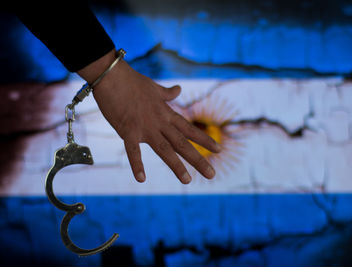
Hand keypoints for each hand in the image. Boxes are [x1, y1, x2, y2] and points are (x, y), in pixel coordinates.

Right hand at [77, 49, 221, 183]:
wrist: (112, 75)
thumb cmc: (132, 81)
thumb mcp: (154, 87)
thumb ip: (167, 93)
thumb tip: (179, 89)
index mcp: (166, 113)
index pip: (189, 129)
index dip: (204, 140)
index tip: (218, 150)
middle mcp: (160, 122)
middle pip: (182, 144)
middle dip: (198, 159)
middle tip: (212, 174)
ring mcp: (145, 128)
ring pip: (165, 150)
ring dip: (176, 166)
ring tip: (187, 180)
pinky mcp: (128, 131)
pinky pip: (133, 151)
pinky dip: (137, 164)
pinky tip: (141, 179)